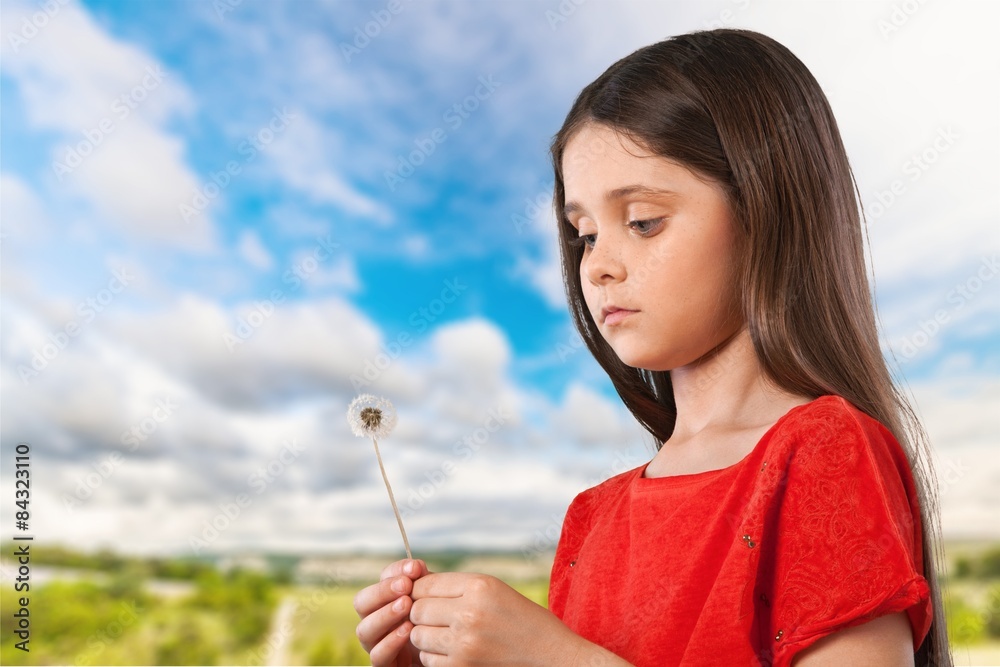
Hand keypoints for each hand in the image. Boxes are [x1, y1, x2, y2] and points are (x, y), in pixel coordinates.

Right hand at [354, 558, 429, 666]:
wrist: (443, 657)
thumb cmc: (435, 624)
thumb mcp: (432, 600)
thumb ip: (424, 582)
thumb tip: (415, 565)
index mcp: (385, 601)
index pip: (380, 580)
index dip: (395, 571)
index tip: (415, 568)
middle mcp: (374, 621)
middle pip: (361, 602)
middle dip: (383, 591)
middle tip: (405, 586)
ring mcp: (376, 644)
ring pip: (364, 629)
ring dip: (385, 615)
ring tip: (406, 606)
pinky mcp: (384, 665)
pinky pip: (377, 655)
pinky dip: (391, 641)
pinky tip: (408, 630)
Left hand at [409, 572, 615, 666]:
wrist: (550, 654)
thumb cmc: (521, 618)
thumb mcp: (493, 590)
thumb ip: (456, 586)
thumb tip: (414, 585)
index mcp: (479, 586)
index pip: (424, 585)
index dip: (419, 591)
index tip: (426, 597)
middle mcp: (469, 612)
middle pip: (417, 609)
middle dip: (421, 614)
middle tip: (436, 618)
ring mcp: (465, 643)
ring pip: (418, 635)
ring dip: (426, 636)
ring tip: (446, 634)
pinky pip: (428, 659)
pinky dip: (435, 656)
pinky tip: (454, 651)